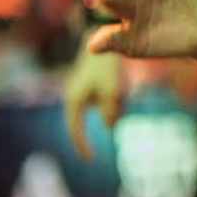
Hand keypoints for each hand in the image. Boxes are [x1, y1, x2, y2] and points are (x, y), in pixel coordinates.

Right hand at [62, 43, 126, 161]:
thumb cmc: (105, 65)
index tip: (91, 160)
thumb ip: (110, 112)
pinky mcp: (93, 82)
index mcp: (75, 100)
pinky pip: (106, 96)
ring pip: (103, 105)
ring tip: (121, 83)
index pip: (75, 130)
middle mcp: (76, 95)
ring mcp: (84, 88)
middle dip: (111, 111)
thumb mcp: (111, 91)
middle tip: (120, 96)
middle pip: (96, 115)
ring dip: (116, 101)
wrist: (102, 36)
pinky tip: (121, 80)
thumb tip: (110, 128)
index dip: (82, 146)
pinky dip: (116, 94)